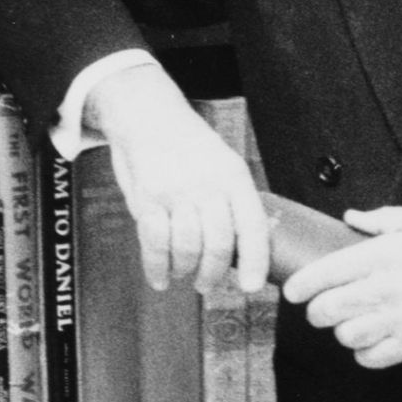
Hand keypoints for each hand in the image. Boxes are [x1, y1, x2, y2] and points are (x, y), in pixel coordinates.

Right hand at [86, 65, 268, 292]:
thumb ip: (231, 200)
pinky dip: (157, 268)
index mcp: (234, 175)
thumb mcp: (222, 163)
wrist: (148, 115)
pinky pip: (155, 243)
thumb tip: (243, 247)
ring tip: (183, 274)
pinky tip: (160, 279)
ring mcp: (176, 191)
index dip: (255, 260)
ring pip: (188, 247)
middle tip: (207, 285)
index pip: (252, 224)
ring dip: (186, 270)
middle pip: (219, 243)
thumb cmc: (189, 146)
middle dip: (213, 273)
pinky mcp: (146, 198)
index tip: (251, 286)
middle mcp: (208, 183)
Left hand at [282, 206, 401, 368]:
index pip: (325, 273)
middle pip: (327, 310)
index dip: (301, 285)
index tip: (294, 290)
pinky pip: (372, 357)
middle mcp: (384, 289)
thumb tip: (352, 218)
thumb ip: (382, 219)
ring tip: (351, 323)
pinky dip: (365, 353)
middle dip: (317, 311)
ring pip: (346, 336)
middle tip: (321, 308)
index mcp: (382, 255)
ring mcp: (398, 320)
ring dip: (343, 331)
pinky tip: (371, 342)